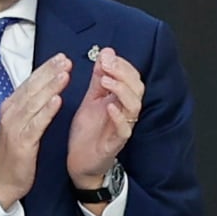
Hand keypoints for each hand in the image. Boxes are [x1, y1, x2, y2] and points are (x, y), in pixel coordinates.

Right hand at [0, 54, 73, 210]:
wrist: (1, 182)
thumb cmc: (14, 154)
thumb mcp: (20, 125)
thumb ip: (30, 107)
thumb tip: (45, 89)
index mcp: (11, 108)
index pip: (29, 83)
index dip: (45, 69)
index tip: (61, 58)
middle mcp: (10, 114)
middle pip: (32, 88)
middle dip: (49, 72)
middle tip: (66, 59)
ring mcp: (14, 127)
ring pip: (34, 102)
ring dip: (50, 86)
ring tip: (65, 73)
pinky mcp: (21, 142)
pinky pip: (35, 124)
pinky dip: (46, 111)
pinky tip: (57, 101)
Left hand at [67, 47, 145, 196]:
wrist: (79, 162)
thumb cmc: (88, 132)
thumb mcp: (91, 99)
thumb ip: (99, 79)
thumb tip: (106, 54)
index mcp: (120, 100)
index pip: (131, 77)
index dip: (122, 65)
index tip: (107, 55)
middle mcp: (125, 112)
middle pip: (136, 88)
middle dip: (123, 73)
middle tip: (107, 64)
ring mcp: (122, 127)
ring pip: (133, 106)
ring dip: (121, 90)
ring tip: (106, 81)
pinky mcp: (116, 143)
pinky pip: (124, 129)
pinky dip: (118, 116)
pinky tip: (109, 107)